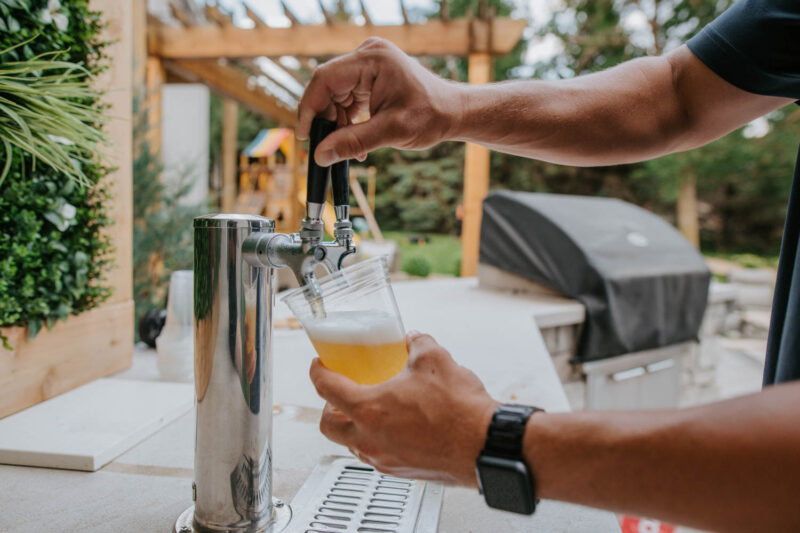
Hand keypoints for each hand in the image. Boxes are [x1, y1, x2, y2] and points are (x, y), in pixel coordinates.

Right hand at [297, 38, 461, 165]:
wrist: (453, 112)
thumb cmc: (431, 116)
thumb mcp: (391, 132)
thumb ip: (353, 142)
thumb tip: (320, 156)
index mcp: (372, 59)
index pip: (325, 79)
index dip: (309, 108)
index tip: (305, 136)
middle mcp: (367, 55)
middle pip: (327, 87)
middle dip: (326, 120)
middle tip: (327, 148)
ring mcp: (368, 64)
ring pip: (335, 95)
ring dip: (337, 124)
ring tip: (351, 148)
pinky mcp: (370, 76)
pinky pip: (346, 97)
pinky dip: (347, 120)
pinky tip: (357, 141)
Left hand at [309, 330, 497, 485]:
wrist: (485, 445)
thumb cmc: (459, 409)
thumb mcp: (435, 359)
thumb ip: (417, 343)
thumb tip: (413, 339)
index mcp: (368, 409)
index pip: (326, 388)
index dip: (318, 372)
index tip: (320, 365)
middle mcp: (370, 438)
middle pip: (329, 426)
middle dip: (328, 408)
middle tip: (340, 394)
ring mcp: (385, 459)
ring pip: (353, 444)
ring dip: (354, 427)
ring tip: (371, 410)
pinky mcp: (402, 471)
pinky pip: (377, 455)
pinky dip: (377, 440)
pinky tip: (397, 427)